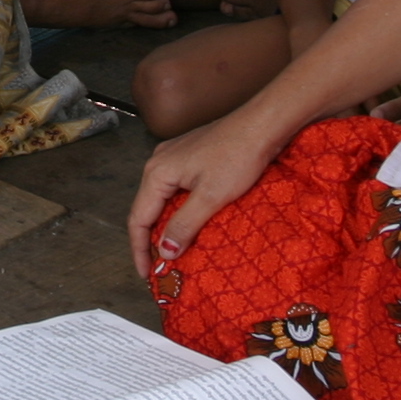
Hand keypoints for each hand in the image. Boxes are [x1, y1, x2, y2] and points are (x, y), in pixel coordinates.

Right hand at [127, 103, 289, 275]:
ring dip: (164, 225)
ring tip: (172, 250)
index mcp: (157, 173)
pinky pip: (174, 188)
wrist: (261, 125)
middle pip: (146, 208)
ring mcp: (173, 156)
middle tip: (159, 267)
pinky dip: (175, 210)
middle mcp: (158, 163)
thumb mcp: (211, 197)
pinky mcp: (188, 155)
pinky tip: (187, 222)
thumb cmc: (237, 159)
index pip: (138, 219)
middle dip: (150, 239)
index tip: (145, 274)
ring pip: (161, 198)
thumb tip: (165, 252)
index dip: (139, 249)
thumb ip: (184, 225)